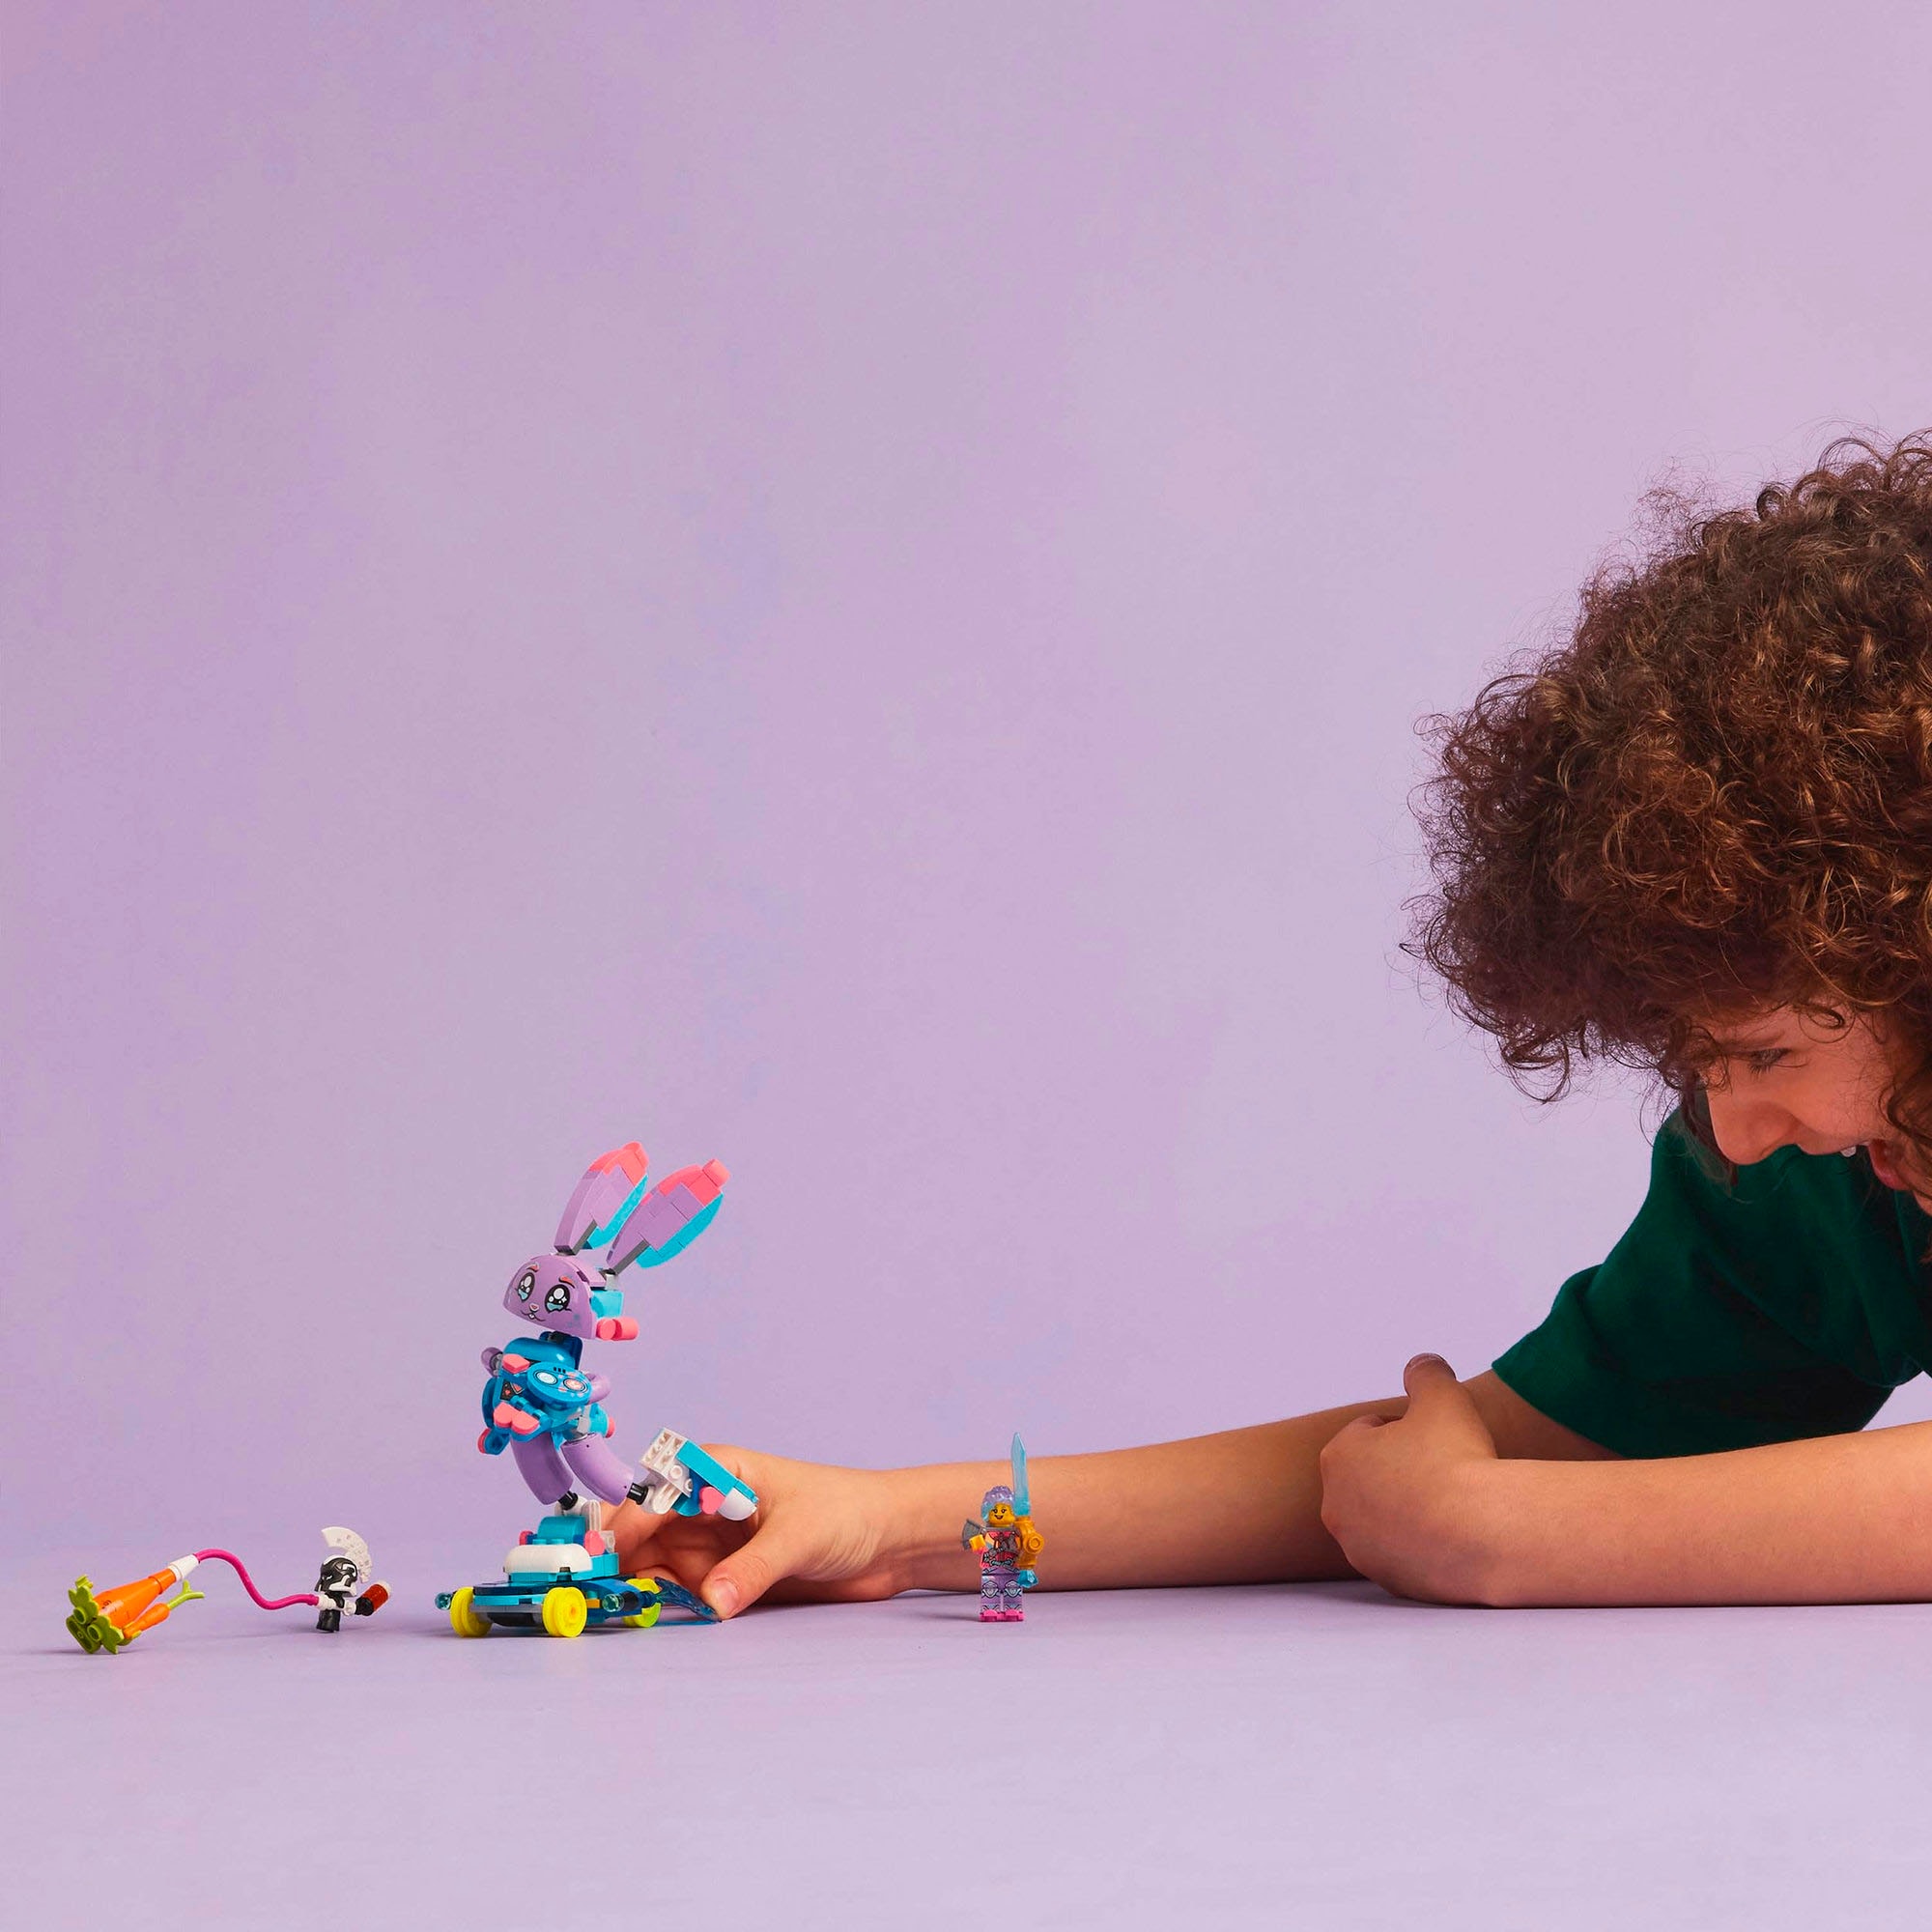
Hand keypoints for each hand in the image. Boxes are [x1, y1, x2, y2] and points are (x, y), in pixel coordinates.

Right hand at [605, 1447, 907, 1618]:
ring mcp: (712, 1542)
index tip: (601, 1562)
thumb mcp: (799, 1537)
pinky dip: (665, 1603)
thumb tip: (712, 1602)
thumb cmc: (847, 1513)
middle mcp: (703, 1505)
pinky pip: (680, 1590)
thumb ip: (754, 1569)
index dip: (621, 1527)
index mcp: (715, 1471)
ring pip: (653, 1565)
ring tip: (624, 1611)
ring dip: (637, 1586)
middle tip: (594, 1596)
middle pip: (641, 1533)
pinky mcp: (724, 1575)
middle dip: (616, 1561)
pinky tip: (658, 1615)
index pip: (652, 1496)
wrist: (888, 1540)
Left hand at [1317, 1354, 1505, 1602]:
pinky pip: (1406, 1555)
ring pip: (1386, 1519)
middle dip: (1402, 1472)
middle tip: (1445, 1470)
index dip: (1407, 1429)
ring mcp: (1361, 1549)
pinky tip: (1457, 1536)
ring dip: (1412, 1511)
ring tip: (1453, 1505)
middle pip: (1373, 1478)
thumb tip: (1422, 1364)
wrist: (1484, 1532)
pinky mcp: (1389, 1582)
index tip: (1435, 1438)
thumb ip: (1426, 1372)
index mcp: (1338, 1458)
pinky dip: (1425, 1546)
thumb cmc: (1458, 1459)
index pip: (1370, 1431)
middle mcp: (1337, 1507)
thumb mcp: (1443, 1396)